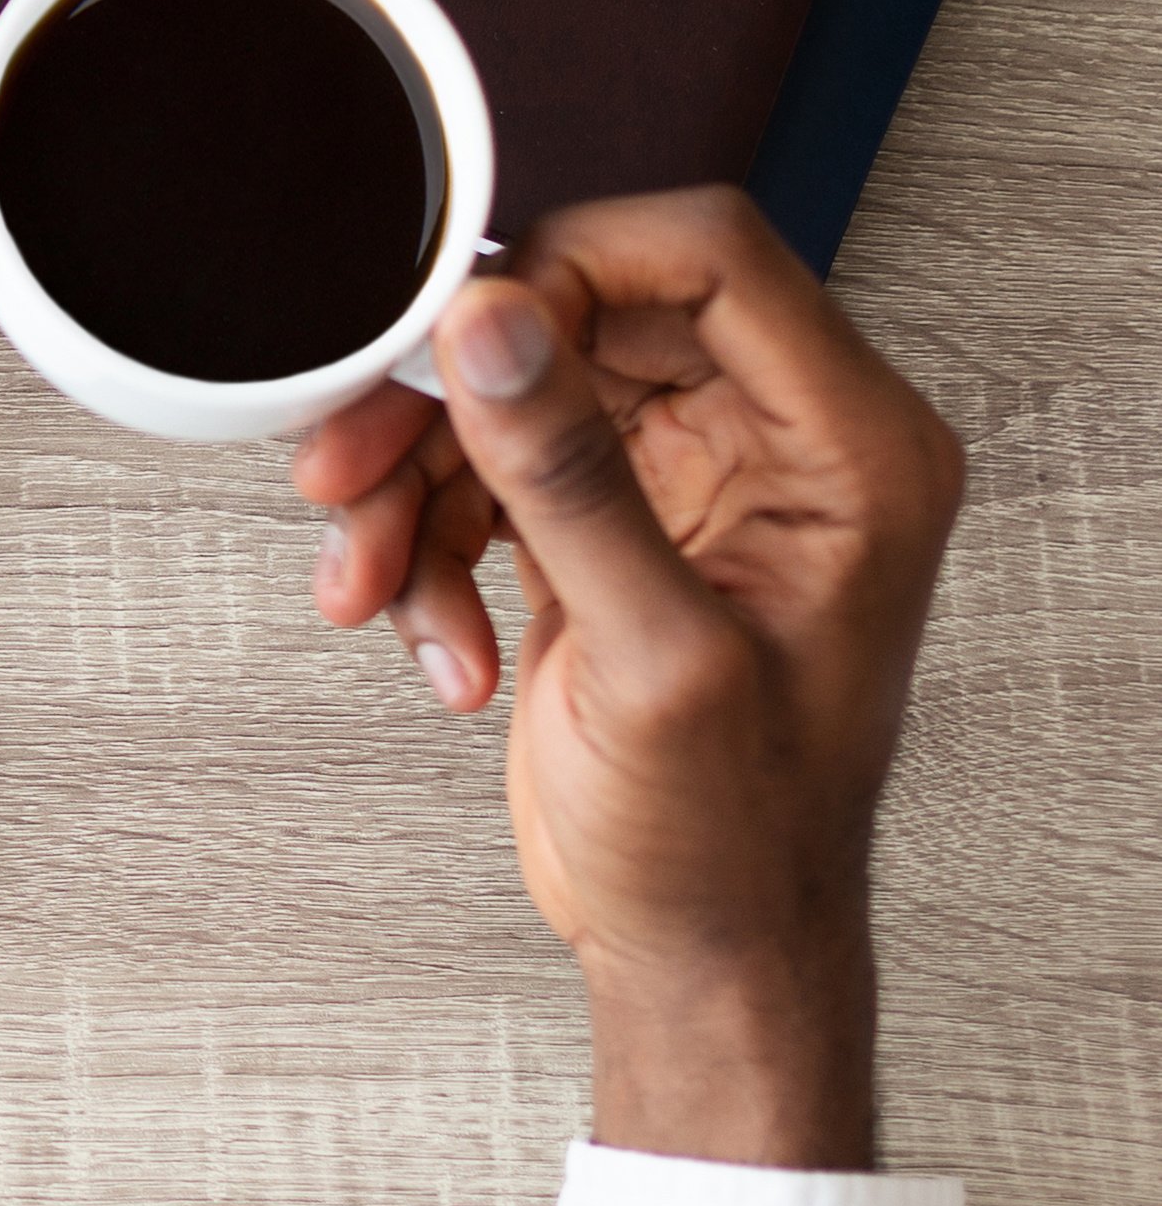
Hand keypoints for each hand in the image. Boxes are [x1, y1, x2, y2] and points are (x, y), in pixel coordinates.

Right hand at [289, 189, 963, 1167]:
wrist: (697, 950)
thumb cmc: (730, 842)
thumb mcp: (651, 660)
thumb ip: (569, 478)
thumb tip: (494, 325)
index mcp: (849, 451)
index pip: (708, 254)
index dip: (569, 272)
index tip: (463, 340)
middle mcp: (777, 445)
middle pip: (579, 317)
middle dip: (450, 398)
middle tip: (356, 457)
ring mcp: (686, 483)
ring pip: (509, 393)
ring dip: (413, 482)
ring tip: (371, 576)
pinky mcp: (608, 524)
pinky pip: (483, 470)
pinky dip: (425, 542)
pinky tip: (426, 628)